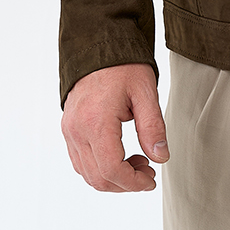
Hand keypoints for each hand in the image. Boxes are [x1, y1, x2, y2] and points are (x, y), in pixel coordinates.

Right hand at [61, 62, 168, 191]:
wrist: (98, 46)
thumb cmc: (123, 66)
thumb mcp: (145, 92)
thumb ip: (153, 127)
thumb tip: (161, 157)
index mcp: (96, 121)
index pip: (112, 169)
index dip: (133, 182)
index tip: (151, 179)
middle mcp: (77, 130)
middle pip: (98, 177)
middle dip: (125, 183)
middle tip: (148, 170)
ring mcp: (69, 130)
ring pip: (87, 174)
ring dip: (113, 178)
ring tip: (138, 161)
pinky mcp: (68, 129)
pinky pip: (80, 161)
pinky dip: (100, 168)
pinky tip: (120, 156)